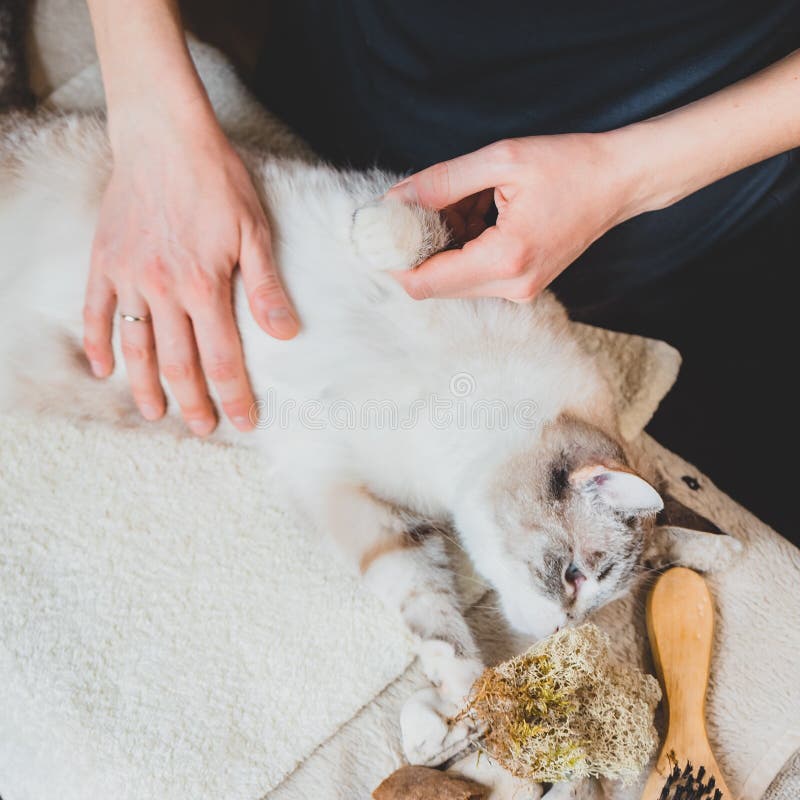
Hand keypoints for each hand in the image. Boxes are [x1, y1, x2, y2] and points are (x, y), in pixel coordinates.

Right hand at [83, 109, 298, 434]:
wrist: (164, 136)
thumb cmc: (217, 181)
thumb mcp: (254, 231)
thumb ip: (265, 287)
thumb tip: (285, 334)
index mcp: (204, 287)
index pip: (222, 359)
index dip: (234, 396)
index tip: (244, 422)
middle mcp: (162, 291)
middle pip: (177, 364)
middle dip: (193, 403)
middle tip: (203, 428)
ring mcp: (128, 278)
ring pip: (135, 347)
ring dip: (145, 386)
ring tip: (153, 414)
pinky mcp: (105, 262)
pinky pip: (95, 312)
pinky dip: (99, 343)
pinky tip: (104, 368)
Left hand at [386, 134, 636, 301]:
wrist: (620, 182)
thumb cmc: (570, 165)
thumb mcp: (501, 160)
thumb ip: (442, 181)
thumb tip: (395, 199)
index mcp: (505, 259)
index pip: (426, 283)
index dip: (393, 262)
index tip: (378, 234)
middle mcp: (512, 287)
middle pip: (435, 286)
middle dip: (417, 249)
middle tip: (418, 207)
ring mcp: (519, 291)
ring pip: (453, 282)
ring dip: (441, 246)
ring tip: (464, 202)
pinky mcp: (522, 286)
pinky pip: (474, 276)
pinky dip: (462, 248)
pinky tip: (478, 213)